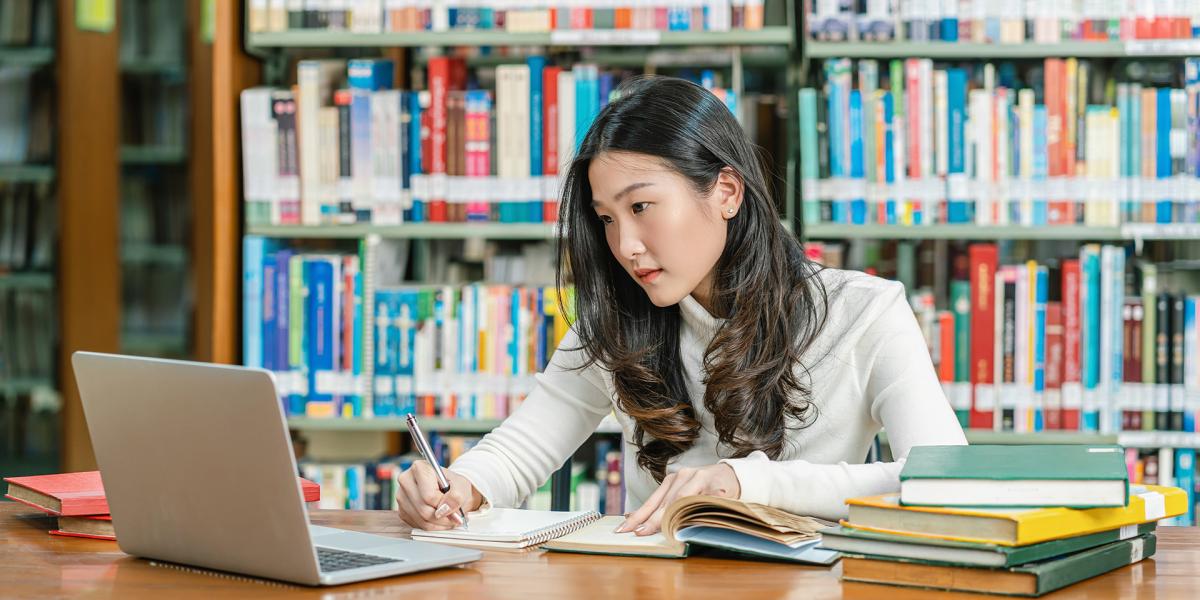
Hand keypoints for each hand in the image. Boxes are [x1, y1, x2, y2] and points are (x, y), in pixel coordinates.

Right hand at [395, 461, 482, 530]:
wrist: (450, 490)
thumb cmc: (454, 485)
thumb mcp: (461, 486)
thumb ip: (456, 496)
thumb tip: (444, 510)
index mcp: (419, 468)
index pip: (429, 496)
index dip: (444, 505)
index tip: (454, 506)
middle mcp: (406, 480)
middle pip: (424, 510)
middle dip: (443, 517)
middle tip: (455, 516)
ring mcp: (401, 496)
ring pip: (421, 520)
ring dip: (439, 523)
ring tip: (449, 517)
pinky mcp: (402, 511)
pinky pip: (417, 525)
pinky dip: (432, 526)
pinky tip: (439, 519)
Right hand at [615, 463, 740, 535]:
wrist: (728, 474)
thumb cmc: (728, 490)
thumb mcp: (727, 499)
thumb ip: (712, 506)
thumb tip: (697, 516)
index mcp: (700, 478)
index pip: (677, 501)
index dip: (661, 518)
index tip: (647, 530)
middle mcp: (684, 475)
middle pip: (661, 501)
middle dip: (643, 519)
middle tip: (628, 532)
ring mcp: (675, 477)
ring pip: (654, 499)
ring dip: (638, 515)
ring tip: (623, 527)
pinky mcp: (670, 481)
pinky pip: (655, 497)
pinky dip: (643, 508)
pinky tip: (631, 517)